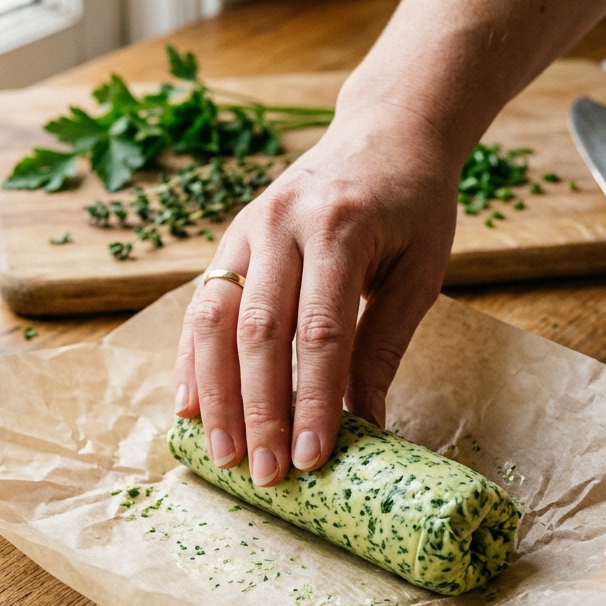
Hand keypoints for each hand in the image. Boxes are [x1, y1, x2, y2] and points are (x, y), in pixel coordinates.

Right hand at [174, 105, 458, 485]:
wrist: (386, 132)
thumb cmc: (413, 205)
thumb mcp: (418, 273)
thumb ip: (382, 347)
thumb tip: (365, 427)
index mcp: (340, 230)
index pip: (320, 332)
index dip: (313, 400)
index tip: (312, 458)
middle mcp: (283, 224)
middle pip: (259, 332)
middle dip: (259, 410)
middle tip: (264, 474)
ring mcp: (249, 227)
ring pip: (216, 319)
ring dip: (214, 393)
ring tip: (220, 454)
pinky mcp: (231, 236)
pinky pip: (201, 303)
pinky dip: (193, 358)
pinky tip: (188, 405)